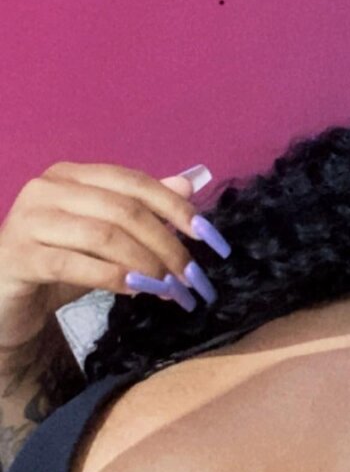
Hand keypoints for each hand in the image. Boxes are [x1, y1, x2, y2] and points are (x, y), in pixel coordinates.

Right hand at [0, 161, 219, 354]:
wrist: (6, 297)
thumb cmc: (59, 263)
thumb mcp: (107, 236)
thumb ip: (142, 209)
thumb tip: (188, 185)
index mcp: (72, 175)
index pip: (134, 182)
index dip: (175, 207)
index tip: (208, 237)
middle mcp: (47, 189)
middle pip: (123, 210)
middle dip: (166, 244)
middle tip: (191, 275)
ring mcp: (28, 220)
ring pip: (103, 236)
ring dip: (145, 264)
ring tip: (168, 287)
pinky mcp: (18, 256)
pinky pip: (74, 265)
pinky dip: (112, 278)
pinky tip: (136, 291)